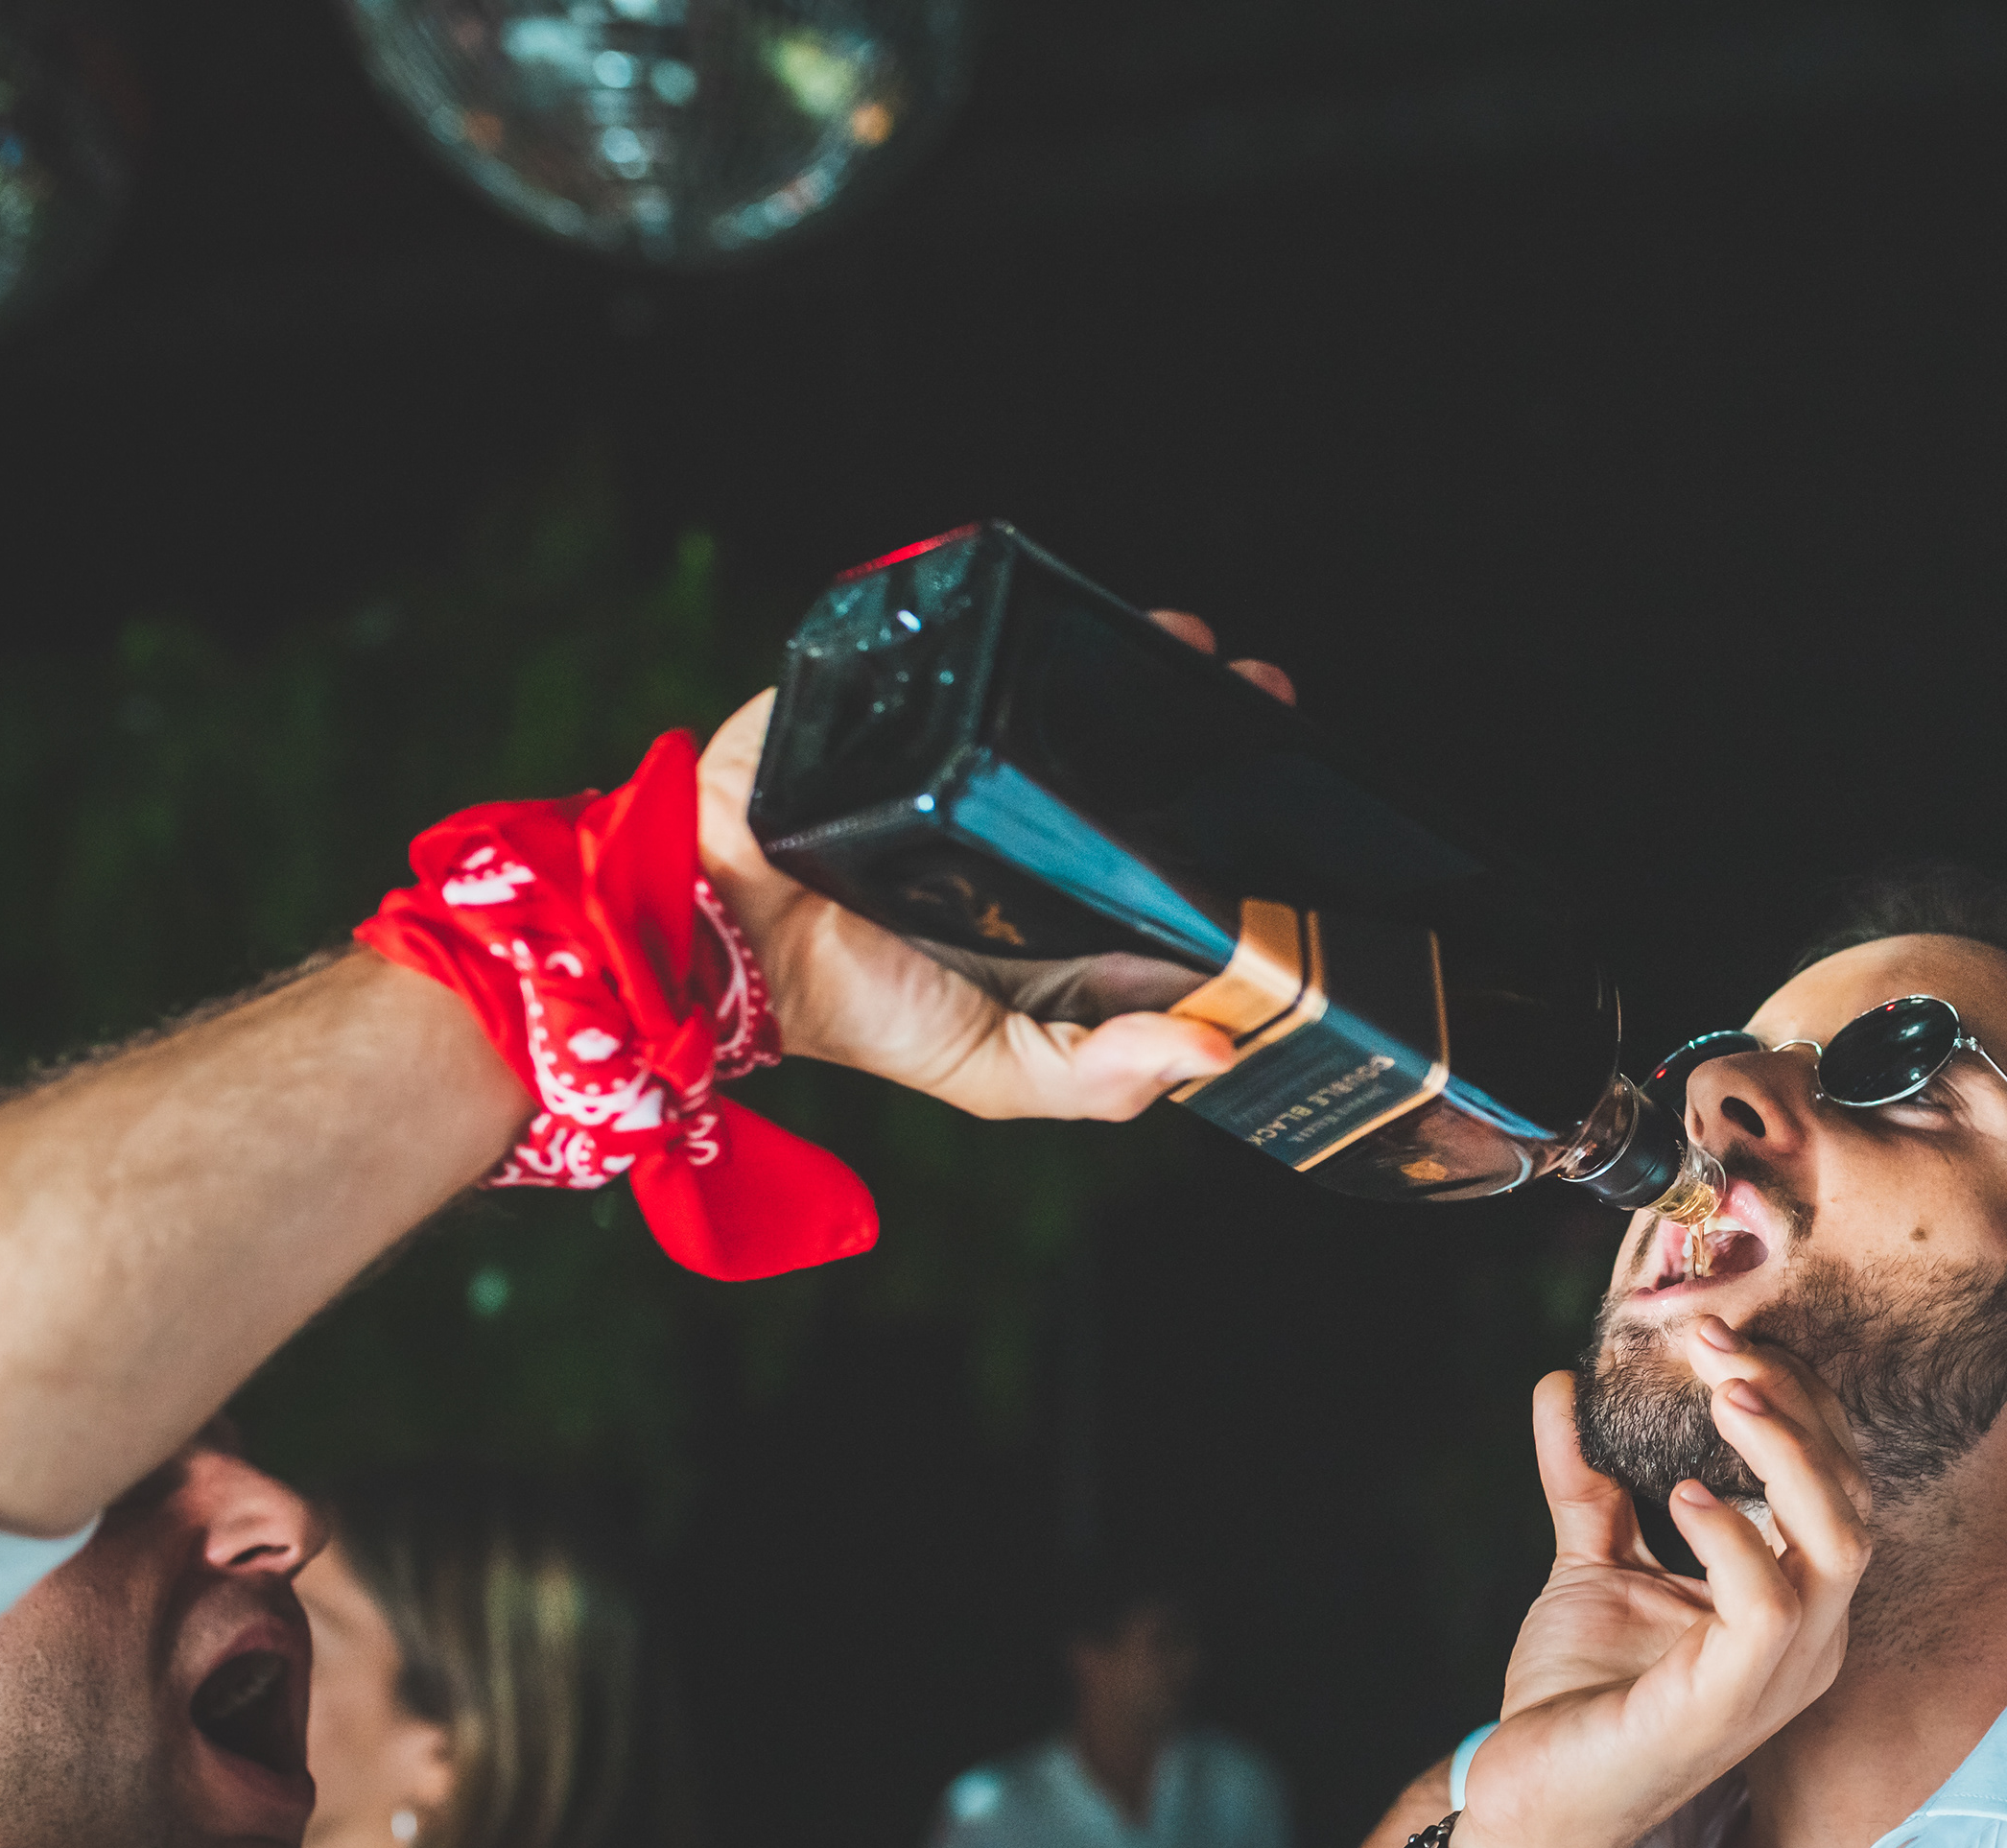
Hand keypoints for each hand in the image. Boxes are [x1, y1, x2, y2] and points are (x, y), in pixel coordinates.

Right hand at [693, 612, 1297, 1119]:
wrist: (717, 936)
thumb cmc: (858, 1008)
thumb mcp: (998, 1070)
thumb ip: (1102, 1077)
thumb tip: (1217, 1049)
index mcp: (1064, 907)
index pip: (1169, 857)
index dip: (1233, 823)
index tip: (1290, 787)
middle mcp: (1026, 823)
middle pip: (1134, 758)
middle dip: (1201, 720)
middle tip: (1254, 694)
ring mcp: (968, 752)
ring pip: (1069, 691)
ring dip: (1133, 657)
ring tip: (1182, 641)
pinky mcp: (908, 695)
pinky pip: (978, 646)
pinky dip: (1027, 620)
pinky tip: (1072, 611)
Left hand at [1449, 1324, 1870, 1847]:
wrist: (1529, 1802)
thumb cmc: (1579, 1699)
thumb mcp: (1591, 1563)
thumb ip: (1589, 1479)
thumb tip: (1558, 1384)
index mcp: (1790, 1596)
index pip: (1831, 1475)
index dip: (1789, 1395)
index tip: (1718, 1334)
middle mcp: (1808, 1632)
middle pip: (1851, 1493)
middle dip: (1796, 1404)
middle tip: (1720, 1343)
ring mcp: (1781, 1671)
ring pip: (1841, 1541)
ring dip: (1789, 1454)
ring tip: (1727, 1393)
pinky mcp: (1734, 1701)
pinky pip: (1770, 1606)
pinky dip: (1735, 1537)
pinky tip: (1683, 1494)